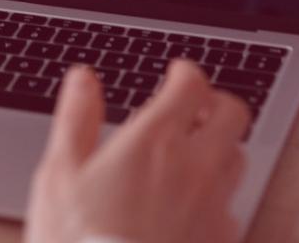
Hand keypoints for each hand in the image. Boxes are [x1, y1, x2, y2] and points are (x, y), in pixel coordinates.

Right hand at [25, 61, 248, 242]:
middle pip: (231, 114)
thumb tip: (83, 79)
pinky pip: (232, 206)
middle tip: (193, 107)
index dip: (185, 72)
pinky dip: (217, 195)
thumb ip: (76, 117)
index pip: (192, 84)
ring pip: (238, 157)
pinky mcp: (220, 242)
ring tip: (193, 152)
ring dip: (220, 145)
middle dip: (214, 101)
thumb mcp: (59, 172)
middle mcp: (194, 167)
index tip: (175, 74)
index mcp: (154, 140)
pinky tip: (193, 205)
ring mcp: (213, 207)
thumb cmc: (79, 241)